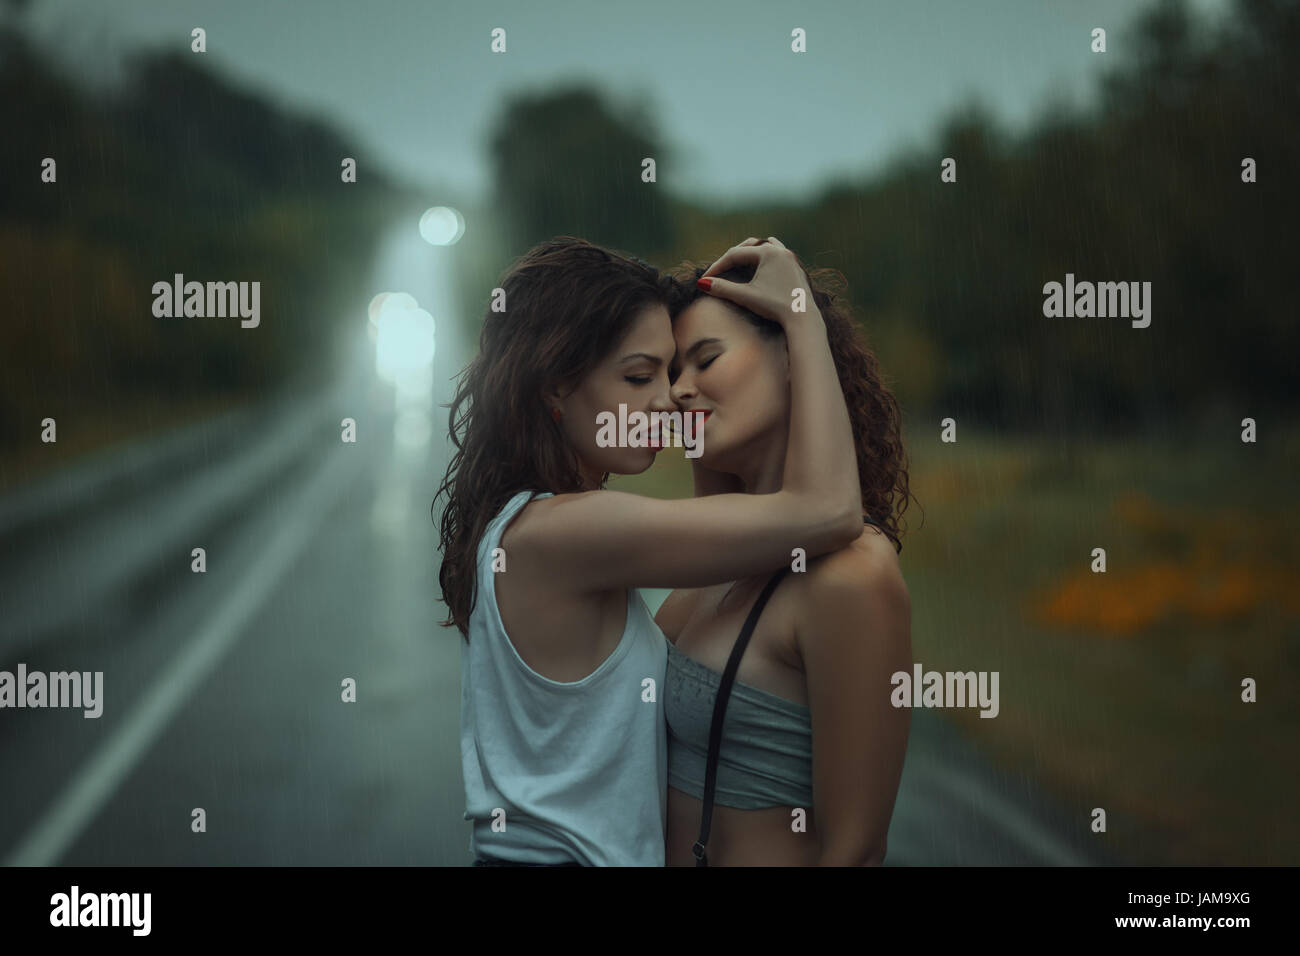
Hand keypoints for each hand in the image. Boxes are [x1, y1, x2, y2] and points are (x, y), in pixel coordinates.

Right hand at [698, 237, 818, 326]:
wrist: (803, 318)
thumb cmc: (775, 306)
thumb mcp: (745, 296)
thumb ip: (723, 289)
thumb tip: (701, 283)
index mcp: (768, 252)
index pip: (735, 255)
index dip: (718, 266)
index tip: (707, 278)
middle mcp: (780, 250)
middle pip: (750, 246)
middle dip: (733, 256)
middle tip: (720, 268)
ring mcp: (790, 258)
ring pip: (766, 246)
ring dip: (751, 252)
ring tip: (741, 262)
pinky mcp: (796, 268)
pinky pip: (778, 254)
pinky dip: (766, 257)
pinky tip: (762, 268)